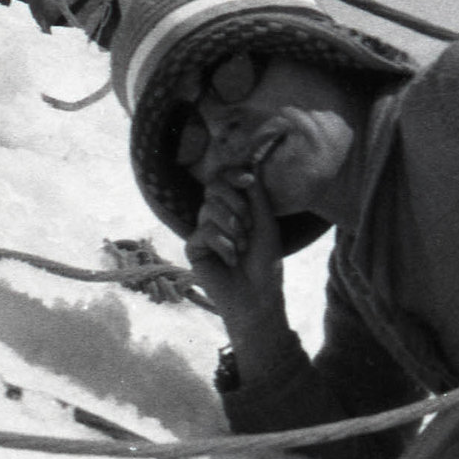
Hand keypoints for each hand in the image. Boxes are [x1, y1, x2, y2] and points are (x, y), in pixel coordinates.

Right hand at [186, 167, 291, 351]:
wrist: (258, 296)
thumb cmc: (265, 262)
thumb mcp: (265, 223)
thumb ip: (256, 195)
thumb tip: (252, 163)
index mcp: (234, 208)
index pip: (224, 180)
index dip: (233, 175)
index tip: (248, 180)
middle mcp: (216, 216)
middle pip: (213, 187)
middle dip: (235, 202)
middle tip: (249, 224)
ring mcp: (202, 231)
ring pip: (208, 209)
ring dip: (233, 227)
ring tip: (243, 247)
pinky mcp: (193, 248)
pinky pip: (203, 232)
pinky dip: (223, 245)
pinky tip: (231, 260)